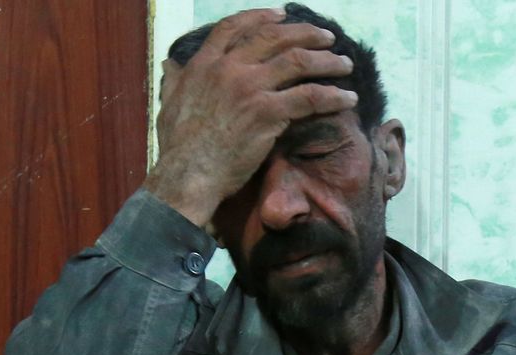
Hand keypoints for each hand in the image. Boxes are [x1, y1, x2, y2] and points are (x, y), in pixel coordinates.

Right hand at [145, 9, 357, 227]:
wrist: (187, 176)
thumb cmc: (177, 148)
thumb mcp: (168, 104)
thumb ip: (174, 80)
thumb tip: (170, 65)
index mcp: (205, 64)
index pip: (235, 27)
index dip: (261, 17)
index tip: (282, 16)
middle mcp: (229, 69)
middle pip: (275, 37)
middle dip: (306, 33)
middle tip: (327, 38)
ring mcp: (250, 88)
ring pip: (298, 61)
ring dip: (327, 60)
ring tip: (344, 65)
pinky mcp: (268, 113)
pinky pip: (309, 97)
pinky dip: (332, 95)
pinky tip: (347, 98)